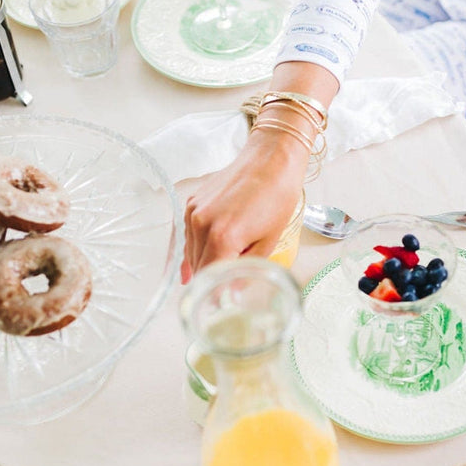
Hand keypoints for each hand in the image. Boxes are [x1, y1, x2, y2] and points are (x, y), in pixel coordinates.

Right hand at [182, 130, 306, 281]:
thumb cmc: (277, 196)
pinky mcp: (191, 203)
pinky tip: (201, 260)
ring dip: (202, 265)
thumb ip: (247, 268)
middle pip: (198, 268)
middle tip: (221, 295)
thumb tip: (233, 292)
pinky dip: (196, 248)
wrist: (270, 159)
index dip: (215, 295)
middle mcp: (200, 225)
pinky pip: (188, 235)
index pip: (209, 279)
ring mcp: (192, 212)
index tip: (219, 306)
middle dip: (209, 282)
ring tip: (215, 276)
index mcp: (222, 237)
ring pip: (190, 252)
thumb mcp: (269, 240)